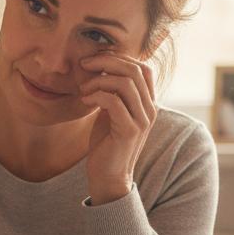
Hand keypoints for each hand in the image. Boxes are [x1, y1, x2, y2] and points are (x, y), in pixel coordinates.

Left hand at [79, 54, 156, 204]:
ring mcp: (142, 120)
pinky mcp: (129, 131)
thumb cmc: (106, 143)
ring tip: (83, 89)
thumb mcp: (110, 112)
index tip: (94, 60)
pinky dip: (96, 96)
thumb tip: (98, 68)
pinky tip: (85, 101)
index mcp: (147, 102)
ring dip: (98, 80)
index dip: (118, 58)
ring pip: (125, 83)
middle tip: (84, 65)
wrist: (108, 176)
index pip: (142, 67)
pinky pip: (114, 101)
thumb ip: (111, 92)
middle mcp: (150, 109)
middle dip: (106, 62)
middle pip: (134, 69)